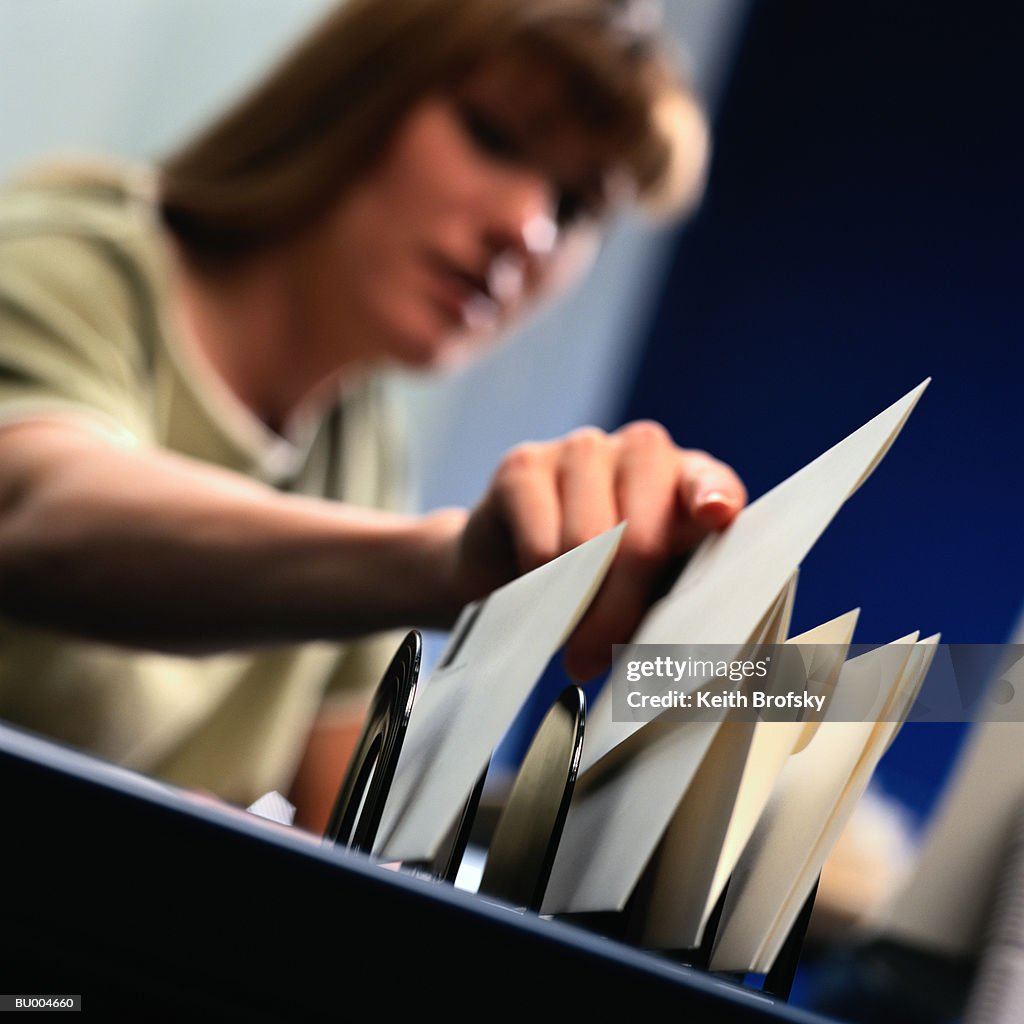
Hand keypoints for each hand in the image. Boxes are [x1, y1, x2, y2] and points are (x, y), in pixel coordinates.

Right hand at [451, 421, 745, 679]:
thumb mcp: (647, 589)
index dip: (712, 498)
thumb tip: (667, 648)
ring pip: (587, 541)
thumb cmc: (599, 578)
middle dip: (618, 610)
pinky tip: (537, 601)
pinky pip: (539, 541)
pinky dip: (538, 586)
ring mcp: (585, 450)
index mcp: (690, 479)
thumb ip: (670, 598)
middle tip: (594, 661)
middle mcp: (644, 450)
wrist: (507, 558)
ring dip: (574, 605)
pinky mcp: (526, 465)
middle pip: (642, 537)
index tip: (715, 515)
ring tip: (566, 636)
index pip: (711, 483)